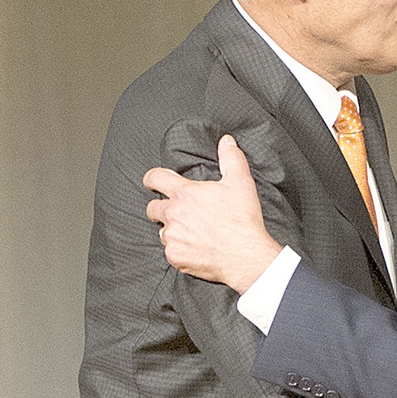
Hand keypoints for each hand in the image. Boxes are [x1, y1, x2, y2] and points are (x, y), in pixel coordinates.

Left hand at [144, 135, 281, 292]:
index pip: (155, 178)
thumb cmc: (242, 219)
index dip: (152, 178)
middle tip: (178, 212)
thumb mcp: (241, 182)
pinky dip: (180, 250)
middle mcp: (173, 214)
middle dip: (161, 207)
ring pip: (162, 231)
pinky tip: (196, 249)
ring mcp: (172, 236)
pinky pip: (170, 251)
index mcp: (185, 193)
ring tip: (192, 232)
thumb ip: (231, 158)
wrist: (244, 254)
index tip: (153, 182)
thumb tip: (226, 141)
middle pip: (152, 207)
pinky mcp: (175, 256)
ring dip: (172, 230)